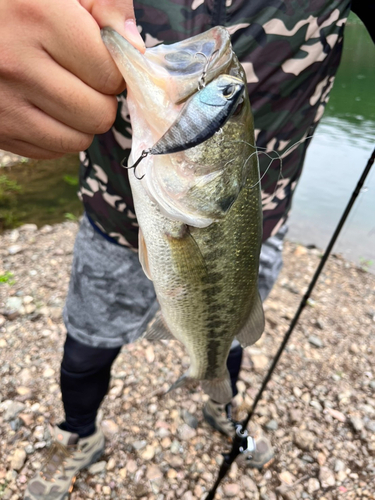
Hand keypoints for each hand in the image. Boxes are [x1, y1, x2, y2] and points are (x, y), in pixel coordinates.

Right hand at [0, 0, 144, 158]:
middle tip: (82, 76)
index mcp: (37, 16)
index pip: (110, 74)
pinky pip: (51, 151)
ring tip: (64, 91)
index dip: (114, 67)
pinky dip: (58, 134)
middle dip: (101, 97)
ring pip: (79, 141)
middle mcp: (16, 65)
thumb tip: (134, 48)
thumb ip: (105, 3)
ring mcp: (2, 104)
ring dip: (82, 120)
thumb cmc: (14, 1)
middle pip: (99, 115)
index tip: (99, 55)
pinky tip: (43, 106)